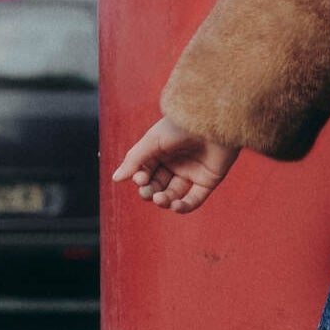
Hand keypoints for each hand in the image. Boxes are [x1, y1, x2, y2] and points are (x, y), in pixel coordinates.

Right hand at [112, 116, 239, 214]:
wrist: (213, 122)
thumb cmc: (181, 126)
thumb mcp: (152, 141)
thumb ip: (134, 160)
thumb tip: (116, 179)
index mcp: (159, 152)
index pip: (144, 173)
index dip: (140, 179)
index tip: (141, 178)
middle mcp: (175, 163)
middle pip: (156, 186)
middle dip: (149, 192)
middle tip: (148, 192)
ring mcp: (192, 173)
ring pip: (173, 195)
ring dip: (163, 201)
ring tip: (161, 199)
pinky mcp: (208, 180)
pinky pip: (194, 199)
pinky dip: (184, 207)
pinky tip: (175, 206)